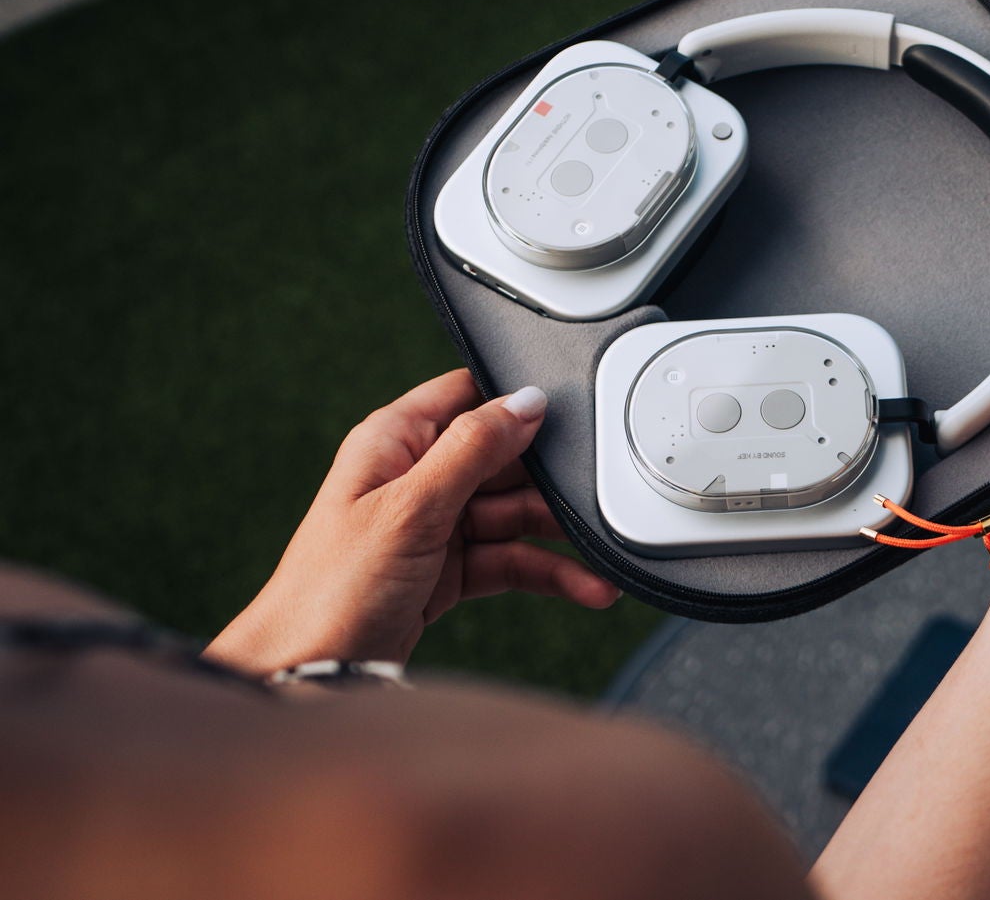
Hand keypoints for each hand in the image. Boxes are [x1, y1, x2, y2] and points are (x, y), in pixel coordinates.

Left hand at [206, 370, 619, 675]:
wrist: (303, 678)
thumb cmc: (331, 591)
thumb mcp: (410, 508)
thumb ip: (472, 449)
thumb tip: (526, 401)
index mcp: (394, 441)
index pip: (469, 396)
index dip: (518, 403)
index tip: (570, 418)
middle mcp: (415, 477)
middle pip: (503, 459)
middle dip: (550, 482)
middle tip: (596, 499)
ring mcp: (434, 525)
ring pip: (513, 514)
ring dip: (558, 536)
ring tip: (601, 558)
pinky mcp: (448, 571)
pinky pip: (510, 560)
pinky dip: (547, 572)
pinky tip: (584, 587)